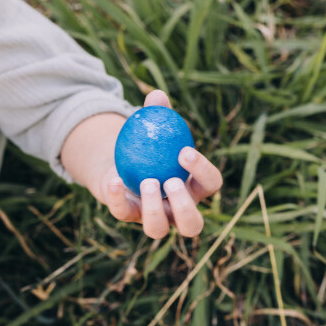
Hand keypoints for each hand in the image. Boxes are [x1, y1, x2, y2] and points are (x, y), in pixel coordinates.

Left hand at [100, 90, 222, 238]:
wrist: (122, 161)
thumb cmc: (151, 144)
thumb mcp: (155, 128)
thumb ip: (158, 114)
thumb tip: (157, 95)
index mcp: (194, 188)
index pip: (211, 184)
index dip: (203, 171)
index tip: (185, 151)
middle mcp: (177, 210)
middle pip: (192, 225)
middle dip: (184, 206)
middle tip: (171, 181)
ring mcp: (153, 218)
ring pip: (158, 230)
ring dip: (154, 208)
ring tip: (147, 182)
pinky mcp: (127, 215)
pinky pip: (122, 212)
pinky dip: (117, 197)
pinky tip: (115, 179)